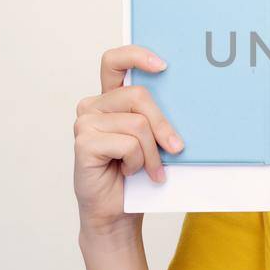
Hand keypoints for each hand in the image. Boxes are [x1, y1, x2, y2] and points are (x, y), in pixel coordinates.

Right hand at [71, 45, 185, 233]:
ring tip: (149, 169)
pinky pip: (128, 144)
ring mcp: (85, 123)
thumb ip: (156, 117)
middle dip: (163, 124)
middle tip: (175, 147)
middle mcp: (93, 106)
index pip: (114, 61)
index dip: (136, 55)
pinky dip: (137, 162)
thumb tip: (186, 100)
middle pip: (138, 96)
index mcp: (109, 99)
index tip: (162, 66)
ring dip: (152, 153)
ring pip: (138, 124)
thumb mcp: (151, 140)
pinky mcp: (83, 143)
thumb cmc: (135, 176)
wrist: (117, 213)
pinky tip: (129, 173)